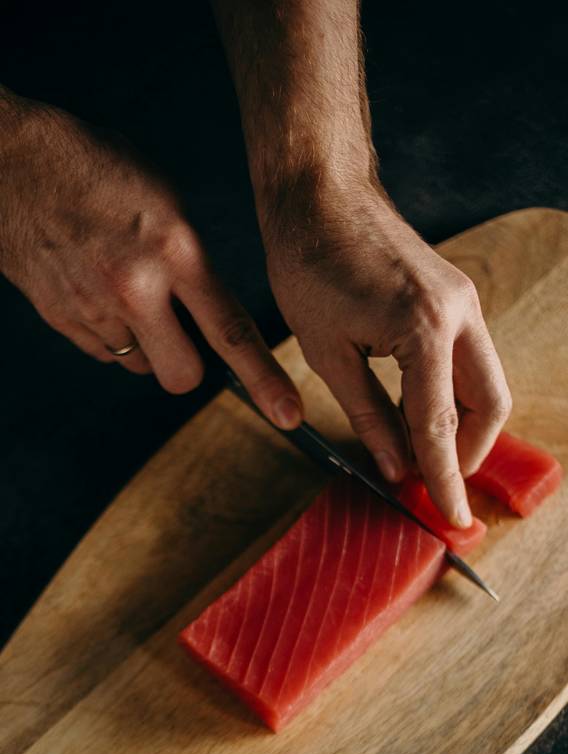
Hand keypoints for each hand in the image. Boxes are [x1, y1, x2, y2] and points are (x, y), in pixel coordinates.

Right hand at [0, 91, 301, 427]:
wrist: (13, 162)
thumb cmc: (94, 167)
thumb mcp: (166, 199)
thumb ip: (192, 259)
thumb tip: (207, 306)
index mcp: (176, 250)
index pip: (231, 330)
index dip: (264, 379)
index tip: (288, 413)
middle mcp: (137, 287)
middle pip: (183, 376)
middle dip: (188, 367)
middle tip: (181, 338)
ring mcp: (95, 308)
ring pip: (139, 365)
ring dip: (144, 344)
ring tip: (126, 293)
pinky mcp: (62, 318)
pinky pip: (103, 353)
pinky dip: (110, 336)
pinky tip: (98, 294)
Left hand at [264, 185, 511, 525]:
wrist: (320, 193)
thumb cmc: (309, 263)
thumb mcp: (328, 352)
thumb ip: (368, 415)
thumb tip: (395, 466)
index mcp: (422, 329)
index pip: (441, 425)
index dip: (445, 478)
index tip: (452, 518)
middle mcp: (458, 313)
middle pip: (489, 404)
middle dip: (467, 452)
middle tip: (434, 483)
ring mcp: (462, 300)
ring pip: (486, 381)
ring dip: (462, 423)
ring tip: (424, 455)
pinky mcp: (453, 294)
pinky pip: (469, 358)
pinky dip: (453, 393)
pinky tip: (423, 413)